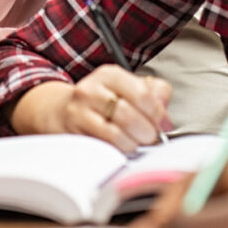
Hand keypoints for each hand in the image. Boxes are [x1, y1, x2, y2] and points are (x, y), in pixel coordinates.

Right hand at [9, 65, 171, 153]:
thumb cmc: (101, 102)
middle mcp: (91, 90)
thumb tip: (166, 118)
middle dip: (147, 132)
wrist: (60, 111)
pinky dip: (118, 153)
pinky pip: (103, 149)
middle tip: (149, 136)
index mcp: (109, 75)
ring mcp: (79, 113)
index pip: (142, 94)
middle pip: (130, 116)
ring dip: (133, 144)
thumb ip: (155, 95)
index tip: (160, 122)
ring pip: (117, 135)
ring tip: (134, 142)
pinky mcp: (73, 135)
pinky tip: (120, 149)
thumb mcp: (127, 88)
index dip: (157, 114)